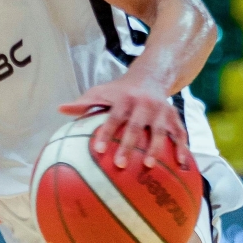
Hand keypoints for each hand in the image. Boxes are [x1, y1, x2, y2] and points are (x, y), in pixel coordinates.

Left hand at [59, 77, 190, 169]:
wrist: (150, 76)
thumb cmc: (120, 91)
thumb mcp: (101, 92)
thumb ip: (84, 103)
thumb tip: (60, 109)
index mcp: (124, 99)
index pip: (114, 117)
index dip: (107, 133)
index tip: (99, 150)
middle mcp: (144, 104)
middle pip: (136, 127)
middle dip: (129, 146)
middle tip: (120, 165)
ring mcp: (161, 111)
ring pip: (159, 131)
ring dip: (155, 149)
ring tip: (149, 166)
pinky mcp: (174, 117)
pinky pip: (180, 134)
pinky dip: (182, 148)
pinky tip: (181, 164)